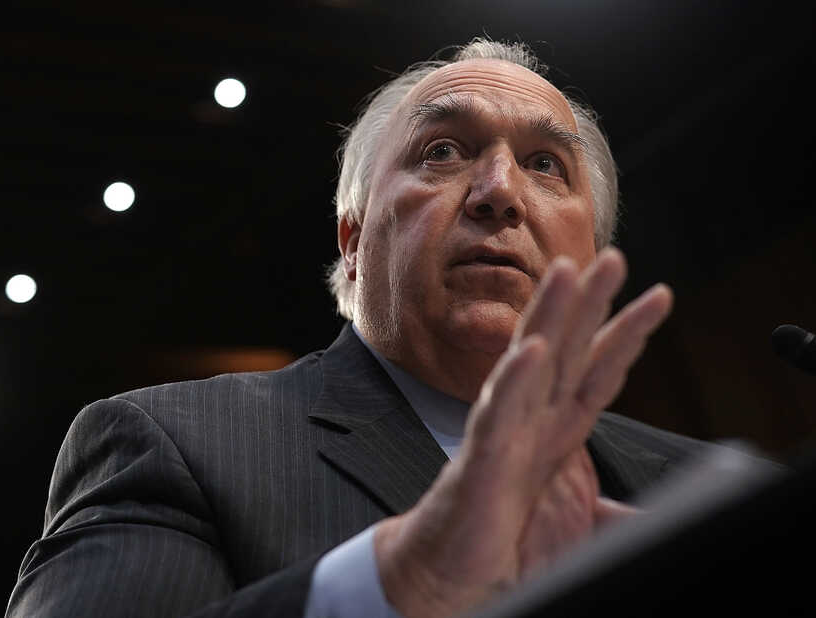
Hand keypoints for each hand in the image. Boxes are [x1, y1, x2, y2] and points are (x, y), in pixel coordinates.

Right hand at [374, 248, 670, 616]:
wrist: (448, 572)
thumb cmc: (500, 539)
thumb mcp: (572, 520)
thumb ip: (612, 511)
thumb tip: (649, 516)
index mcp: (552, 430)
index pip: (593, 371)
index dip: (625, 334)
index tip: (660, 296)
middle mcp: (529, 420)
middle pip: (563, 349)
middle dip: (590, 301)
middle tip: (616, 256)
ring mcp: (503, 433)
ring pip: (528, 363)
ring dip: (548, 315)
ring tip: (568, 271)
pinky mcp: (480, 459)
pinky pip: (496, 413)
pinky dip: (514, 380)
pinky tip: (530, 349)